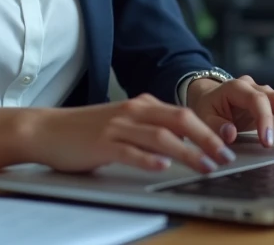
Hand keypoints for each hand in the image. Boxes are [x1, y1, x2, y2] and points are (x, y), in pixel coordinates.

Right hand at [27, 94, 238, 174]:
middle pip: (180, 120)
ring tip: (205, 166)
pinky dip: (149, 159)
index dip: (209, 130)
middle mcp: (134, 111)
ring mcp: (118, 126)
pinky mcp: (102, 144)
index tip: (226, 147)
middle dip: (207, 139)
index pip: (184, 114)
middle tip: (226, 158)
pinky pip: (130, 151)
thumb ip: (149, 130)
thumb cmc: (85, 131)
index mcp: (142, 105)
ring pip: (161, 137)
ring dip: (187, 152)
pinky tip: (162, 167)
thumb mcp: (123, 124)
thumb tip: (180, 145)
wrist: (46, 129)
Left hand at [186, 75, 273, 147]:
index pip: (256, 100)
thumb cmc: (207, 108)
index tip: (267, 141)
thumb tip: (230, 134)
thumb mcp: (203, 117)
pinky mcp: (268, 103)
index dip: (264, 119)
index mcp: (235, 87)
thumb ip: (215, 126)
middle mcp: (252, 87)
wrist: (209, 98)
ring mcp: (263, 93)